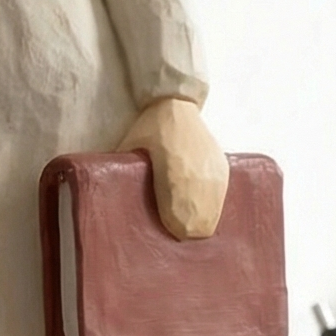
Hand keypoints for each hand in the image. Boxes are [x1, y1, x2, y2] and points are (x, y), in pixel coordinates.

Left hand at [116, 97, 228, 238]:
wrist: (176, 105)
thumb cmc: (149, 129)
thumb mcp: (129, 151)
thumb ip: (123, 177)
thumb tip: (110, 201)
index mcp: (173, 176)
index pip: (179, 222)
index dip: (170, 230)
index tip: (162, 229)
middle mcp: (198, 179)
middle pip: (198, 226)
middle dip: (185, 230)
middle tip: (172, 228)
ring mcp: (214, 175)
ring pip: (212, 217)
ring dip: (199, 221)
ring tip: (185, 219)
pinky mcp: (224, 171)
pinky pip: (221, 202)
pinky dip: (210, 208)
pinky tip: (199, 206)